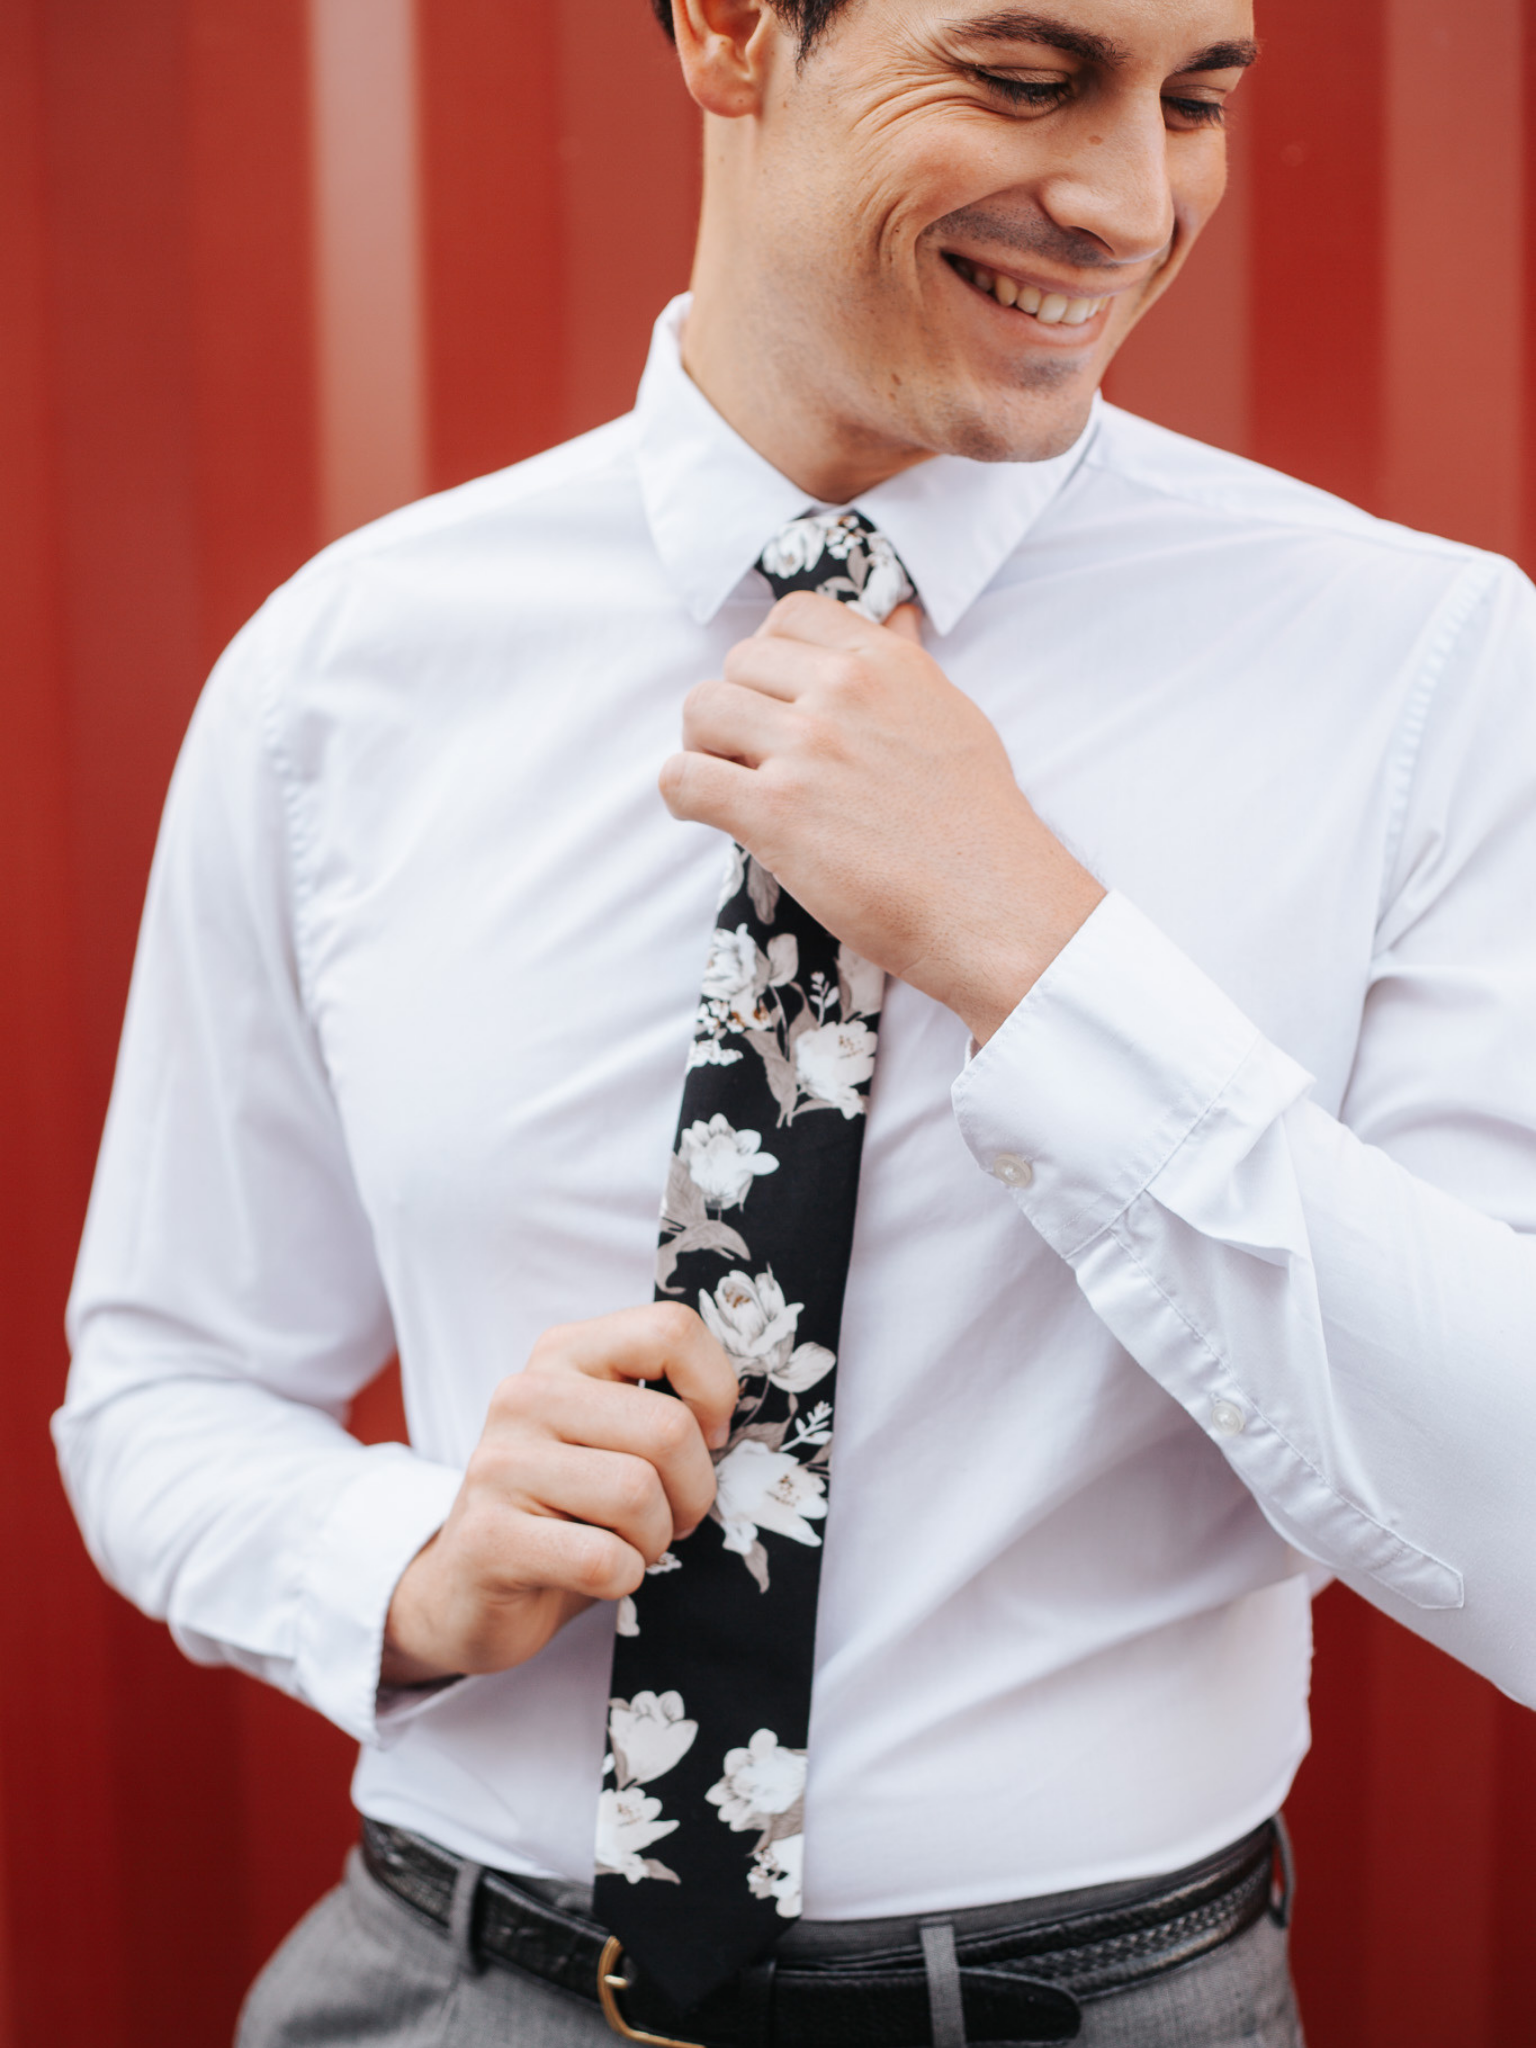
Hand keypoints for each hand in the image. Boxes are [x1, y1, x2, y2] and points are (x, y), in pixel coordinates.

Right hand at [381, 1305, 736, 1685]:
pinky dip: (623, 1578)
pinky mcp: (488, 1536)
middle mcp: (526, 1394)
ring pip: (638, 1495)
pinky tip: (597, 1574)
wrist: (472, 1588)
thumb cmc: (571, 1508)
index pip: (670, 1329)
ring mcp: (499, 1463)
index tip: (708, 1437)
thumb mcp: (616, 1435)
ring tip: (628, 1542)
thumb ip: (665, 1402)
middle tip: (673, 1516)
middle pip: (668, 1428)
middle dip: (694, 1490)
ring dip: (655, 1539)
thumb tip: (738, 1413)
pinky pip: (603, 1559)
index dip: (714, 1390)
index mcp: (567, 1352)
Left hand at [660, 595, 1104, 1043]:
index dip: (770, 658)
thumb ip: (908, 667)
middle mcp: (843, 692)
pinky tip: (706, 815)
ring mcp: (808, 749)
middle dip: (736, 709)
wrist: (994, 909)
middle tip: (754, 759)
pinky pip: (684, 777)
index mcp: (886, 663)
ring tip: (729, 785)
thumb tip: (899, 616)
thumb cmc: (979, 825)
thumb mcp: (954, 717)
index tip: (776, 699)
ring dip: (702, 747)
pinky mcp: (777, 812)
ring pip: (701, 710)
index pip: (791, 616)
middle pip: (737, 663)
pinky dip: (682, 795)